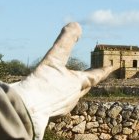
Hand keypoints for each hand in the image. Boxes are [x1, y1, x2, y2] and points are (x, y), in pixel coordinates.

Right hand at [10, 22, 113, 139]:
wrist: (25, 110)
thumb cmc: (40, 84)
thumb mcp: (53, 58)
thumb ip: (65, 41)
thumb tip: (76, 25)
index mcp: (77, 84)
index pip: (96, 75)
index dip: (104, 70)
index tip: (113, 66)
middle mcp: (74, 97)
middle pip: (85, 86)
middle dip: (90, 78)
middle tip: (94, 73)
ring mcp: (63, 107)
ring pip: (72, 95)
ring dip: (73, 87)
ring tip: (69, 83)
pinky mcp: (51, 113)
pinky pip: (60, 103)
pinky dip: (59, 96)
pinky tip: (52, 95)